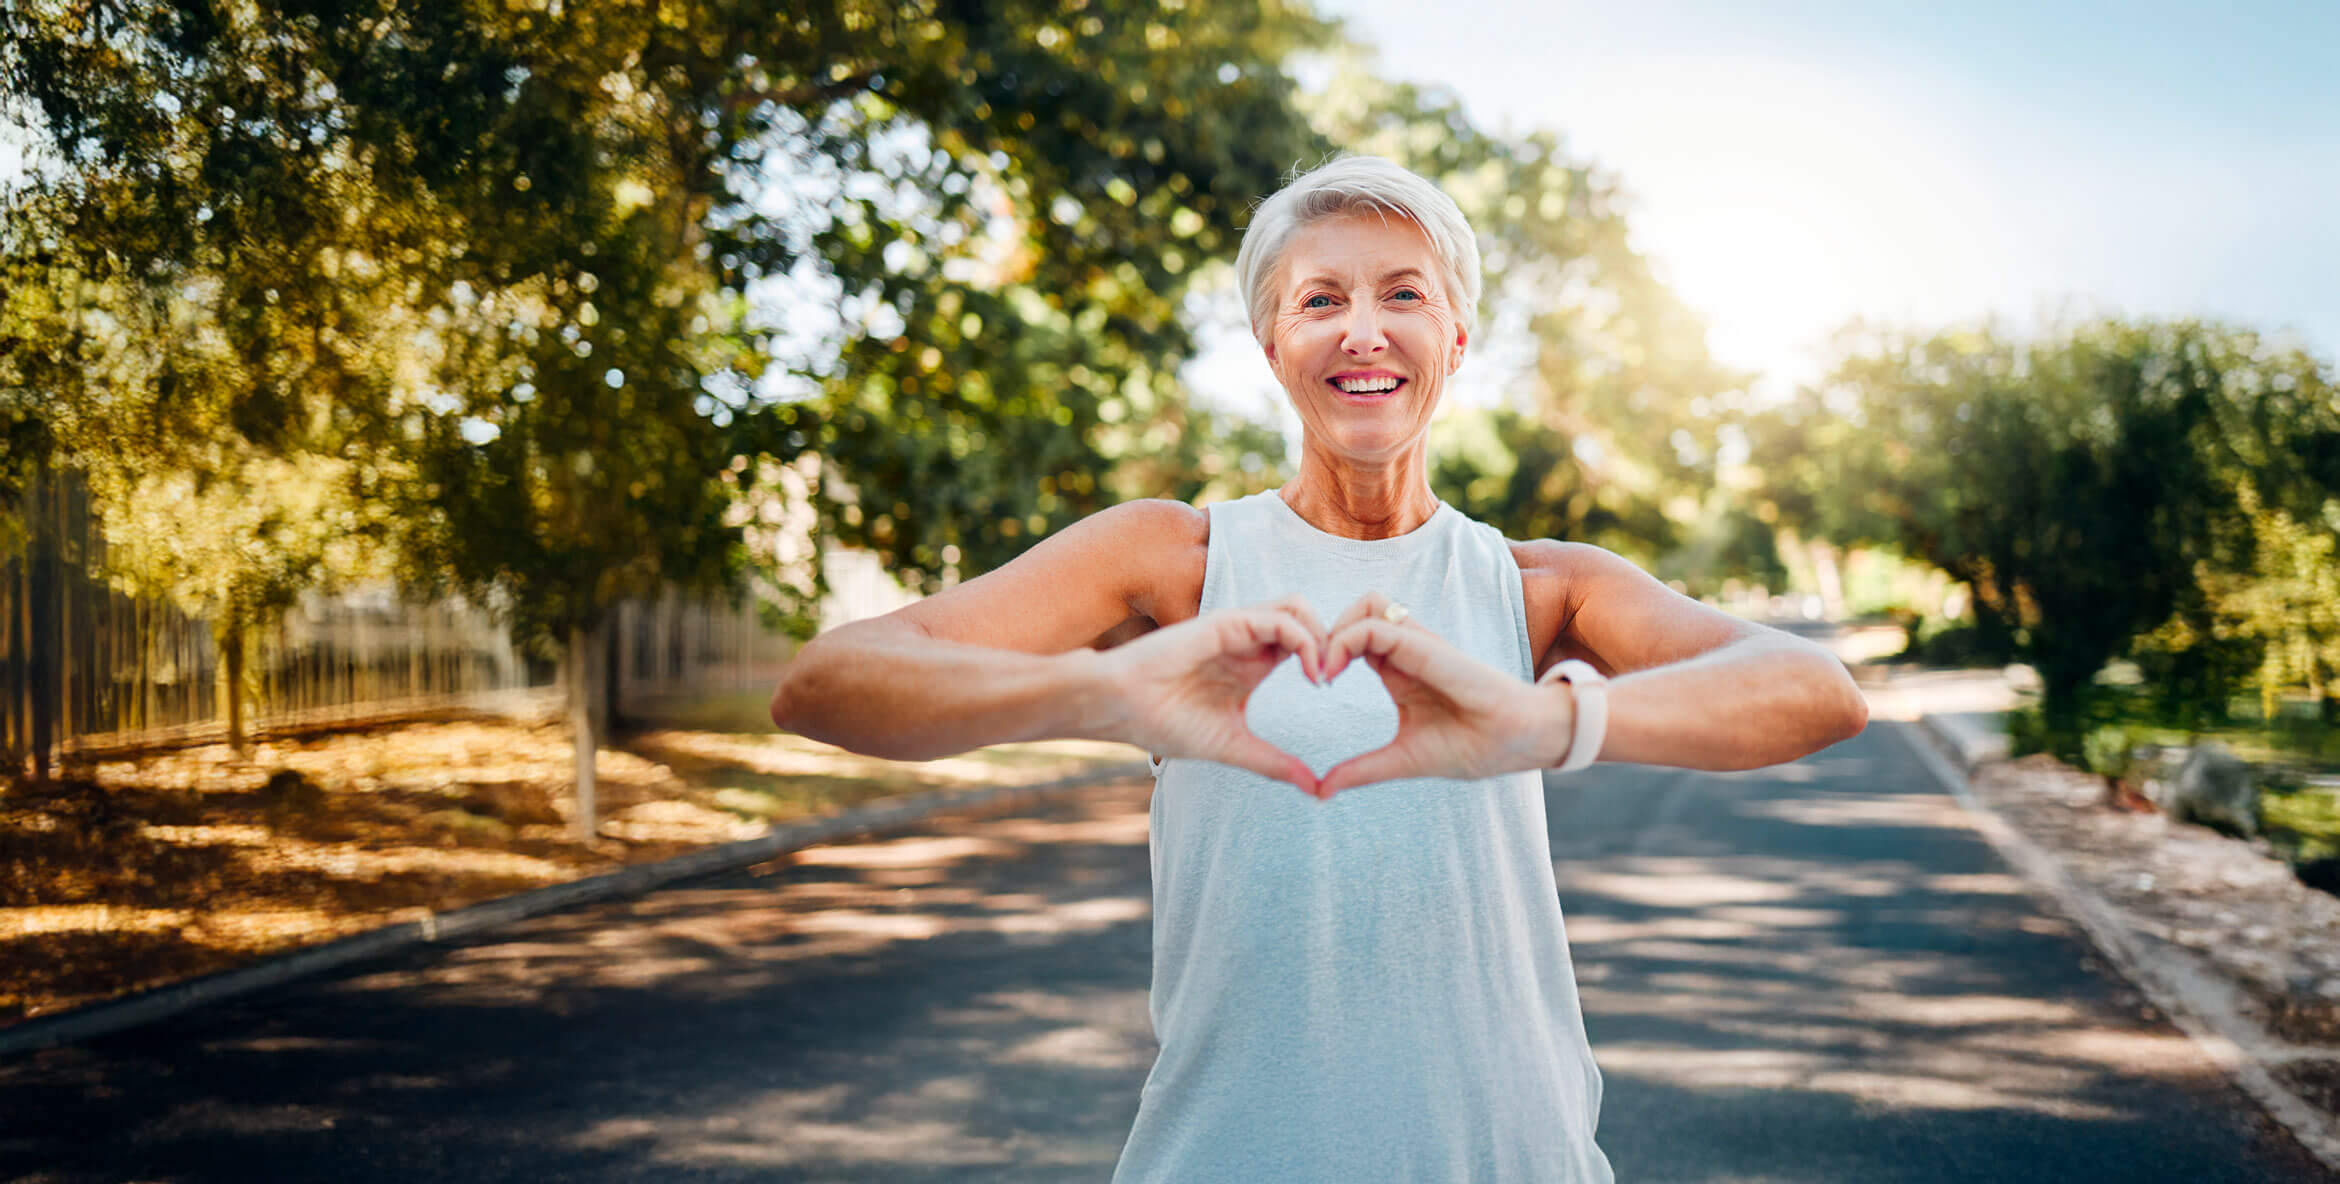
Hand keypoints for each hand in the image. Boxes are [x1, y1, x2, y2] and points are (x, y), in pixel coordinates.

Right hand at [1092, 597, 1328, 796]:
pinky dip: (1304, 640)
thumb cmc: (1165, 723)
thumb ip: (1275, 763)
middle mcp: (1249, 641)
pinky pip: (1279, 618)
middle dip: (1334, 642)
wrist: (1121, 708)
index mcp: (1252, 665)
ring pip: (1298, 608)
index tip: (1334, 697)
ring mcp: (1238, 629)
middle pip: (1308, 619)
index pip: (1304, 645)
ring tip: (1324, 675)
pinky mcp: (1226, 623)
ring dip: (1322, 636)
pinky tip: (1309, 672)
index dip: (1328, 661)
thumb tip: (1315, 789)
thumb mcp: (1233, 746)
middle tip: (1336, 679)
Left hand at [1314, 591, 1573, 797]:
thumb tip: (1320, 791)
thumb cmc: (1471, 747)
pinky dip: (1346, 640)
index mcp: (1398, 670)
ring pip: (1365, 605)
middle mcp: (1406, 650)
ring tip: (1322, 670)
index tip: (1313, 685)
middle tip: (1310, 672)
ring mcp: (1417, 644)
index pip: (1353, 638)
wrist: (1518, 742)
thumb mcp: (1402, 759)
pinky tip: (1332, 672)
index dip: (1326, 652)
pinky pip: (1376, 625)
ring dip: (1335, 629)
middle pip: (1356, 612)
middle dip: (1324, 633)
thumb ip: (1361, 770)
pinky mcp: (1425, 646)